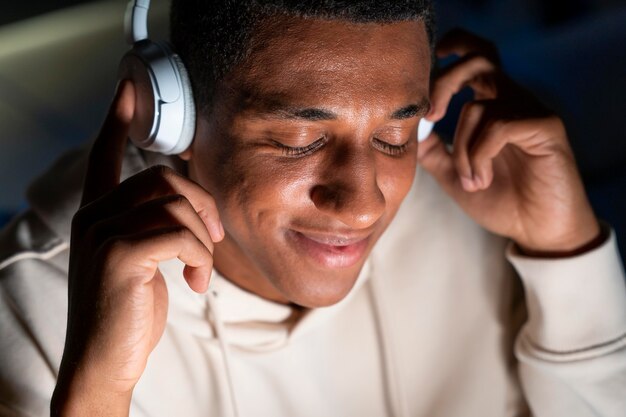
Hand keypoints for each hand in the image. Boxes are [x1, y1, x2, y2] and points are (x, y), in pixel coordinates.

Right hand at [51, 80, 223, 415]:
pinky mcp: (118, 256)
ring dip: (204, 239)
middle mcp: (93, 216)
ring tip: (201, 268)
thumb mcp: (139, 262)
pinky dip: (200, 258)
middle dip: (203, 205)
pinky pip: (180, 236)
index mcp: (98, 214)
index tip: (127, 87)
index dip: (116, 120)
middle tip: (213, 239)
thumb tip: (194, 210)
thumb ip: (154, 229)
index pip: (102, 156)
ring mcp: (101, 234)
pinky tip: (195, 283)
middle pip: (163, 177)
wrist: (105, 362)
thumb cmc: (127, 312)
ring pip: (176, 206)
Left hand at [418, 29, 600, 254]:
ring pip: (477, 107)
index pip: (474, 59)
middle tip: (431, 118)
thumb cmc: (500, 201)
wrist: (538, 230)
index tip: (426, 80)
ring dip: (462, 150)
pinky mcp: (546, 127)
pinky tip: (483, 180)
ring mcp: (532, 111)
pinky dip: (479, 156)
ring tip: (471, 181)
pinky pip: (499, 126)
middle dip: (444, 84)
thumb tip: (409, 129)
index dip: (451, 52)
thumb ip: (433, 151)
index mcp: (493, 106)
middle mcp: (513, 101)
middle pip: (479, 59)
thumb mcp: (454, 175)